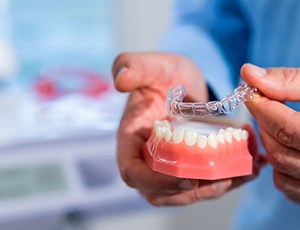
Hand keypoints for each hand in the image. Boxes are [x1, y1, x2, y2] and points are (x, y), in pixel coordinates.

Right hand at [112, 52, 263, 205]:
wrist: (181, 82)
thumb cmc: (162, 74)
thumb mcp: (150, 65)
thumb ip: (131, 67)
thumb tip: (121, 81)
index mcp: (131, 140)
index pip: (133, 173)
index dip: (157, 183)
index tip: (188, 179)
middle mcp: (146, 158)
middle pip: (161, 192)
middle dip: (192, 192)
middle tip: (223, 179)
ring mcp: (167, 164)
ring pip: (184, 192)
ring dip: (212, 189)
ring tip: (240, 175)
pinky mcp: (186, 165)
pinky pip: (201, 182)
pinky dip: (225, 181)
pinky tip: (249, 170)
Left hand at [241, 64, 299, 202]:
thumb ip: (289, 81)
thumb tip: (248, 73)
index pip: (289, 129)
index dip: (263, 108)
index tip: (250, 92)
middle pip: (280, 150)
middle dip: (265, 123)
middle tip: (265, 104)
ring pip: (280, 167)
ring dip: (270, 141)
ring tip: (278, 121)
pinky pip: (287, 184)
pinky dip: (279, 164)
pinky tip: (289, 144)